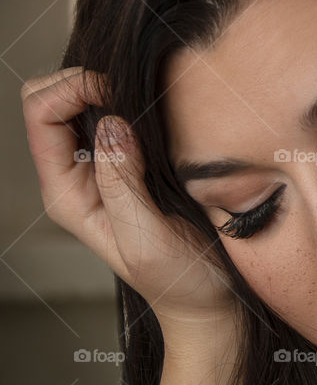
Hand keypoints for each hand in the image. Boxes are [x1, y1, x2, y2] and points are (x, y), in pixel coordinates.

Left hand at [21, 67, 236, 328]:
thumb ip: (123, 184)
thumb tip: (111, 123)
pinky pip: (117, 118)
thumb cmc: (180, 281)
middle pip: (50, 100)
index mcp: (67, 194)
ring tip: (150, 103)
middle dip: (84, 81)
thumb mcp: (148, 240)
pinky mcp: (133, 166)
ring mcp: (104, 169)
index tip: (118, 94)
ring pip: (81, 103)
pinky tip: (161, 115)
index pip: (40, 116)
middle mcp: (77, 176)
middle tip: (132, 93)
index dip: (73, 89)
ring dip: (110, 91)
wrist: (209, 302)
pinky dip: (133, 104)